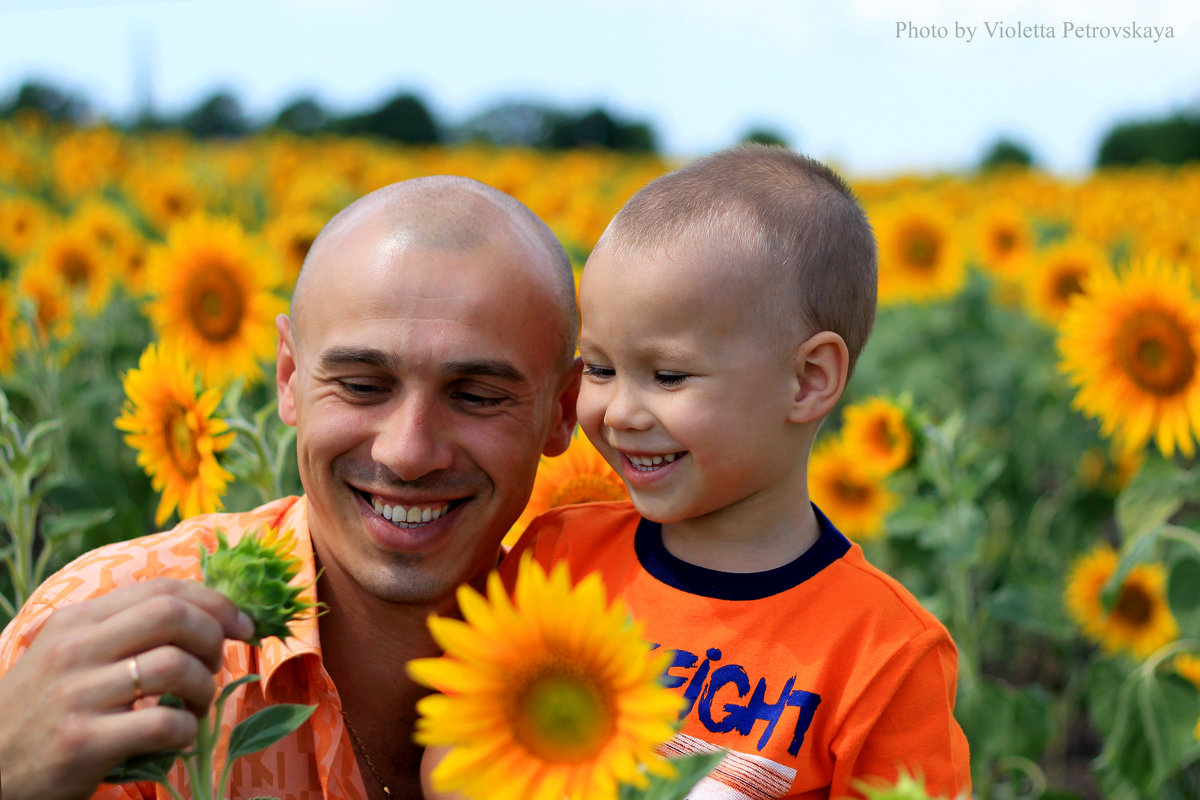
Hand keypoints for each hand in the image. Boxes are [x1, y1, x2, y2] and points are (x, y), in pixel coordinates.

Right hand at [0, 578, 253, 799]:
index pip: (162, 589)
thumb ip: (121, 631)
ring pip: (174, 666)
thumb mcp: (68, 655)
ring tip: (197, 708)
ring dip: (204, 688)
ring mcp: (76, 695)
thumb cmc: (40, 712)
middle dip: (214, 637)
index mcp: (77, 621)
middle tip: (217, 666)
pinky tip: (178, 739)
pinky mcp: (81, 742)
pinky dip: (187, 731)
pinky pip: (162, 724)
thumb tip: (202, 615)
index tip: (243, 625)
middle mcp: (74, 649)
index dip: (216, 602)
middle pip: (172, 615)